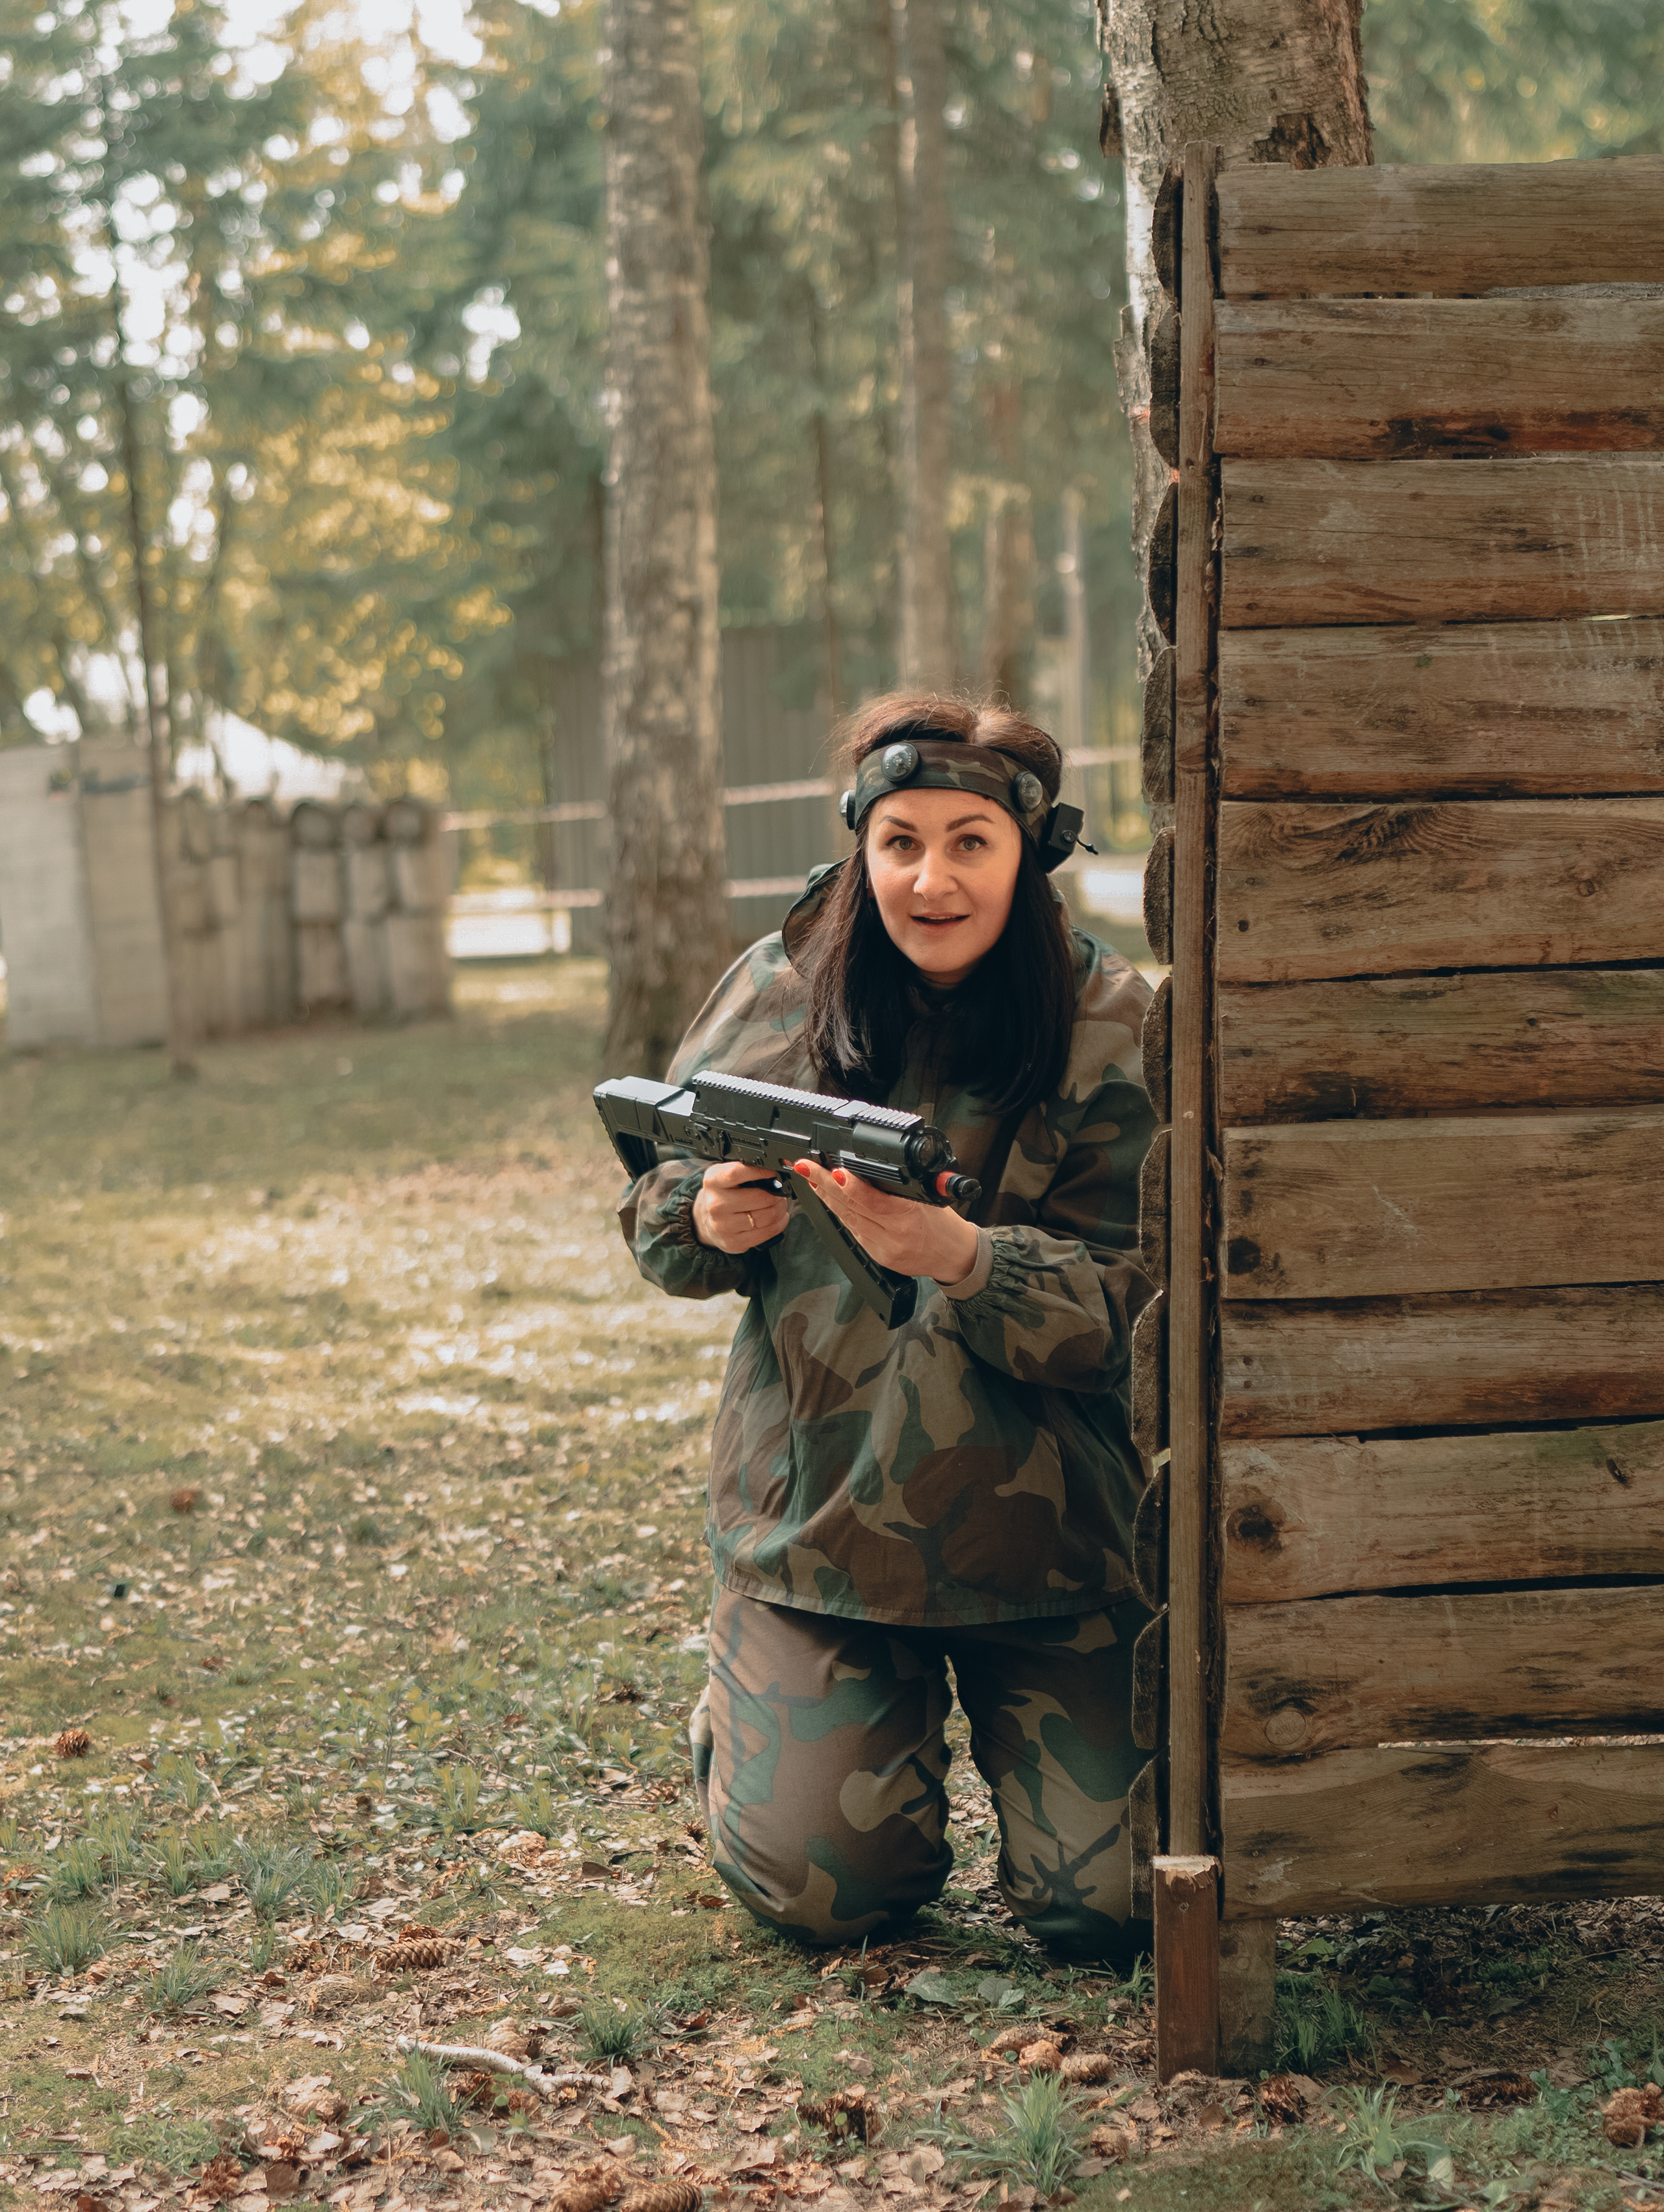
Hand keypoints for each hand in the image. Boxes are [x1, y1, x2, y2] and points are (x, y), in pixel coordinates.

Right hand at [691, 1160, 790, 1253]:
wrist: (705, 1220)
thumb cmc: (722, 1195)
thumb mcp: (725, 1177)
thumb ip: (744, 1171)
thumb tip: (773, 1171)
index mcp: (713, 1181)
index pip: (737, 1173)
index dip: (760, 1172)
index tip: (773, 1172)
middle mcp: (716, 1204)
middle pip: (759, 1198)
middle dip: (777, 1194)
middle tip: (781, 1192)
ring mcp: (724, 1226)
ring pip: (766, 1217)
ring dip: (780, 1209)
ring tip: (779, 1205)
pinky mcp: (734, 1242)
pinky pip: (765, 1233)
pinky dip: (778, 1225)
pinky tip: (778, 1218)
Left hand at [792, 1158, 979, 1285]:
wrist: (952, 1255)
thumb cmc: (943, 1223)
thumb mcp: (930, 1197)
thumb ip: (903, 1185)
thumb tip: (871, 1166)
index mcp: (910, 1216)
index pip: (875, 1200)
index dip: (852, 1187)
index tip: (836, 1173)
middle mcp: (893, 1234)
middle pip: (853, 1207)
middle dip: (825, 1184)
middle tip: (806, 1167)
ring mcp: (882, 1246)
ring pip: (847, 1218)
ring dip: (826, 1196)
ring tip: (810, 1177)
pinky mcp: (876, 1254)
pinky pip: (852, 1230)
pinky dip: (838, 1212)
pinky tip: (827, 1198)